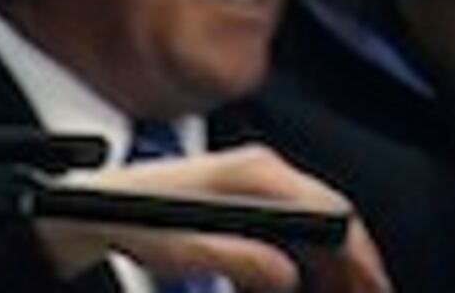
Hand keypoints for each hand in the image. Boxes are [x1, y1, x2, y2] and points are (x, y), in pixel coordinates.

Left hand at [31, 144, 391, 292]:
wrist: (82, 210)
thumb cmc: (123, 219)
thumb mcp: (178, 246)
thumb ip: (235, 257)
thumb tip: (287, 272)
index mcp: (255, 174)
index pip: (331, 211)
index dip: (358, 255)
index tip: (372, 287)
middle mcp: (260, 173)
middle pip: (329, 220)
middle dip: (352, 267)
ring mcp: (252, 187)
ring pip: (314, 231)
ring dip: (330, 271)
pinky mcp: (240, 204)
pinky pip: (289, 237)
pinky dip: (304, 268)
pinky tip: (299, 288)